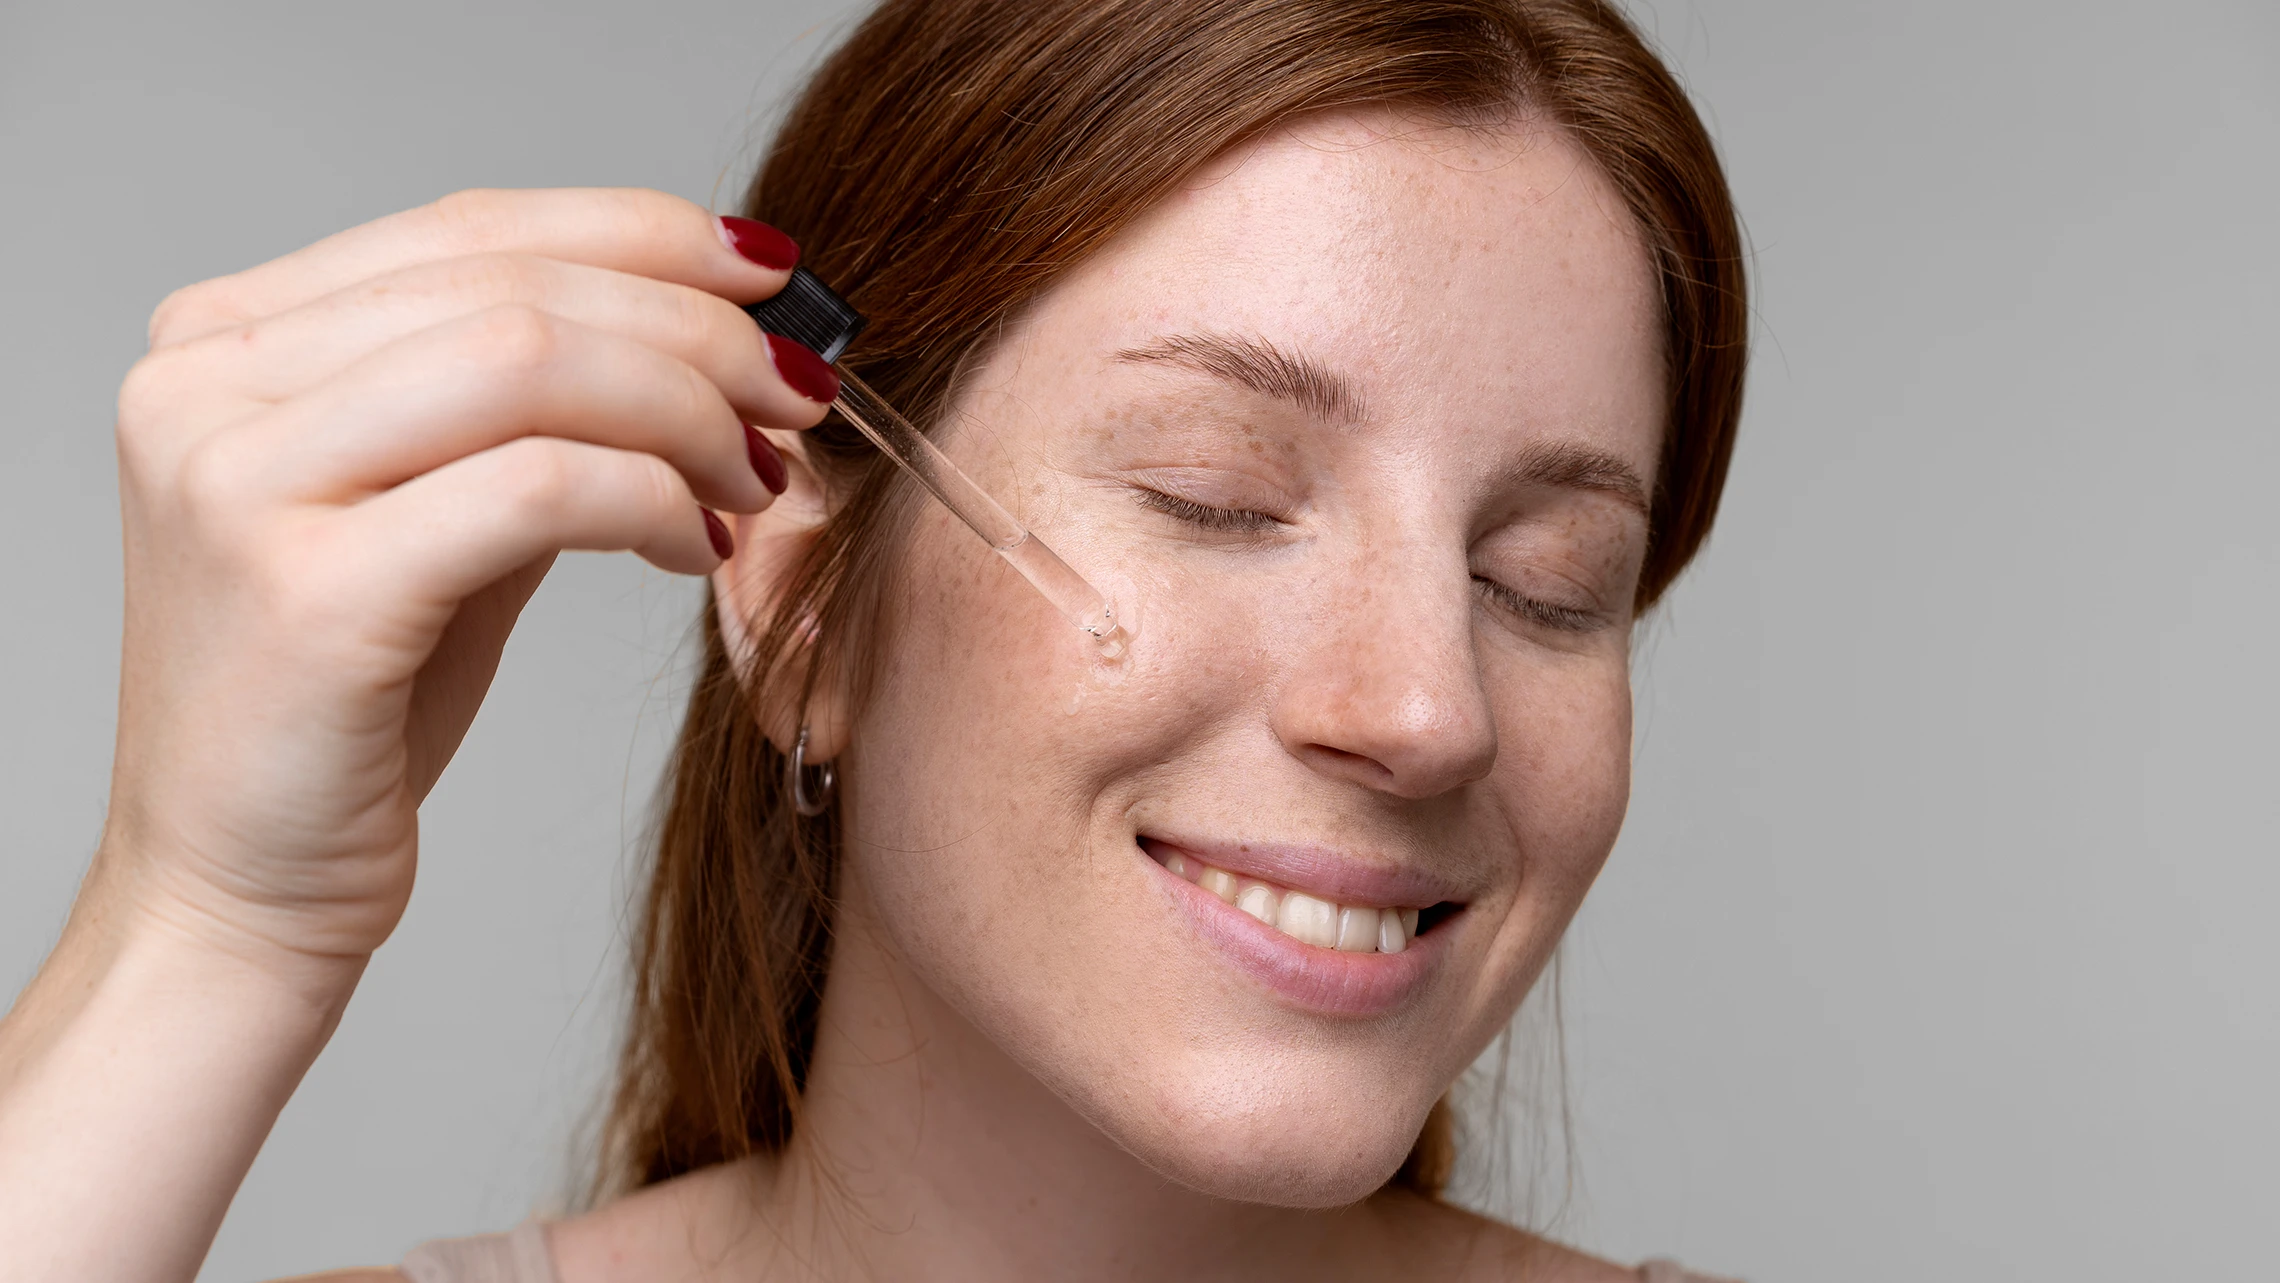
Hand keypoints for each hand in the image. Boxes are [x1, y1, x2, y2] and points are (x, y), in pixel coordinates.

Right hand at [97, 187, 830, 973]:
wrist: (239, 892)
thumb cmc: (349, 711)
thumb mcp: (434, 516)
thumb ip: (524, 415)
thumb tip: (706, 330)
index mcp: (223, 342)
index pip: (469, 228)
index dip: (643, 233)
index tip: (771, 273)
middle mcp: (203, 387)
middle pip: (511, 286)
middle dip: (693, 328)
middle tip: (799, 392)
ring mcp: (240, 483)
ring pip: (530, 365)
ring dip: (688, 409)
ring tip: (762, 473)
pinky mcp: (305, 592)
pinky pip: (538, 489)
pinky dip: (654, 501)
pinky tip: (701, 546)